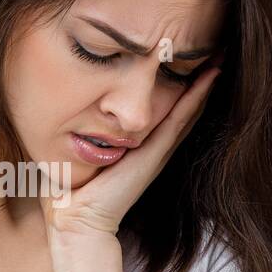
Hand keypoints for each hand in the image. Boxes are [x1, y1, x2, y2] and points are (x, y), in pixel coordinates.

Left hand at [41, 58, 222, 237]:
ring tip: (221, 57)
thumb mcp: (71, 150)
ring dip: (204, 85)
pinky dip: (195, 99)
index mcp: (135, 146)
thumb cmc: (66, 191)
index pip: (162, 110)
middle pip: (182, 107)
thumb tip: (50, 105)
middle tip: (217, 50)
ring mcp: (156, 151)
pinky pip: (179, 120)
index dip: (176, 84)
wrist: (73, 220)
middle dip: (197, 80)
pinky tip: (209, 77)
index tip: (184, 56)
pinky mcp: (153, 155)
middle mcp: (151, 148)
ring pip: (187, 110)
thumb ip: (71, 129)